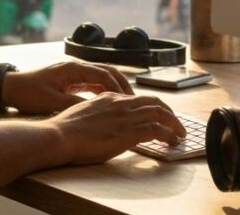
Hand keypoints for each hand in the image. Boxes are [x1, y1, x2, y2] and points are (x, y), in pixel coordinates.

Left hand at [5, 61, 133, 113]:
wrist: (9, 88)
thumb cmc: (27, 93)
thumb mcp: (52, 102)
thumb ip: (75, 105)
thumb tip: (97, 110)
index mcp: (73, 69)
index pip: (103, 74)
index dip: (118, 87)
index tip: (128, 100)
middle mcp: (75, 67)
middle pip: (106, 72)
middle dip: (121, 85)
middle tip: (133, 100)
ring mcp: (73, 73)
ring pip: (100, 77)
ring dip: (113, 88)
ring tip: (125, 103)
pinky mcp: (69, 80)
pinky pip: (92, 83)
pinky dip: (103, 91)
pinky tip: (108, 104)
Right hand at [47, 92, 186, 164]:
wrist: (60, 135)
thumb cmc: (65, 129)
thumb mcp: (84, 113)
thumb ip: (99, 114)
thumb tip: (105, 124)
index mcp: (109, 98)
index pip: (138, 98)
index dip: (151, 107)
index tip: (157, 116)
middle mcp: (120, 103)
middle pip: (154, 102)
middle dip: (168, 112)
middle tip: (175, 123)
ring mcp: (125, 116)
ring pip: (160, 113)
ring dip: (174, 124)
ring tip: (180, 134)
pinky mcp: (128, 132)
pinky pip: (156, 129)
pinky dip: (168, 134)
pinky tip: (172, 141)